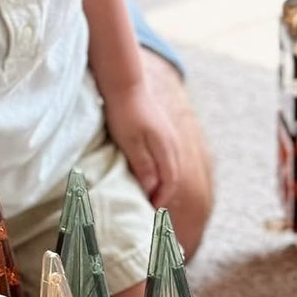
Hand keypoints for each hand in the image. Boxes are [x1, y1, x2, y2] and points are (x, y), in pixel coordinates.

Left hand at [104, 79, 179, 205]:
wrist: (124, 84)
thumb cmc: (123, 113)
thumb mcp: (129, 142)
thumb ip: (142, 164)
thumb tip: (152, 188)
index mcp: (165, 148)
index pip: (169, 181)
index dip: (160, 198)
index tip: (149, 212)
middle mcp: (171, 143)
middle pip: (172, 176)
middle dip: (164, 194)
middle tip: (151, 209)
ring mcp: (168, 136)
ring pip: (170, 166)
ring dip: (163, 183)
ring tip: (150, 195)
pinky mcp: (161, 131)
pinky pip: (166, 157)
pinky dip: (161, 170)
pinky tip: (150, 173)